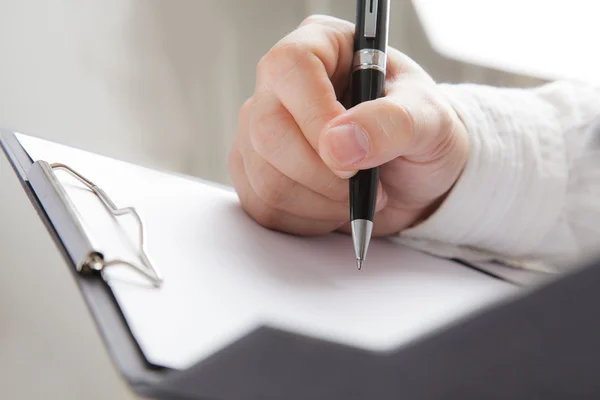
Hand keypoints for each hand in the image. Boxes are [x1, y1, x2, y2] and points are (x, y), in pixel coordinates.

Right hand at [228, 15, 468, 236]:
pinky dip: (307, 220)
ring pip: (266, 177)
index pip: (291, 67)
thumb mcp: (429, 118)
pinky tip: (333, 206)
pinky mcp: (255, 171)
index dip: (317, 116)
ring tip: (355, 194)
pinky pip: (264, 207)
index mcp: (322, 47)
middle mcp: (280, 86)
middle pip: (268, 131)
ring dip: (321, 203)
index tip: (353, 157)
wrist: (414, 175)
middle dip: (323, 174)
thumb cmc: (421, 132)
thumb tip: (338, 144)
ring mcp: (260, 130)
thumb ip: (393, 122)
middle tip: (366, 182)